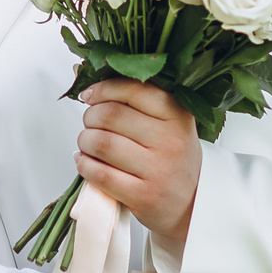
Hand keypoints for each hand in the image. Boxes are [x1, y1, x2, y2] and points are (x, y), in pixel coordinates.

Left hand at [74, 80, 198, 244]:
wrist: (191, 202)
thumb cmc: (172, 157)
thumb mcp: (166, 122)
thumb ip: (131, 96)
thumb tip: (79, 70)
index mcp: (177, 114)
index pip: (132, 89)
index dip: (103, 89)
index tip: (90, 95)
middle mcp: (170, 140)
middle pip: (111, 115)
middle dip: (90, 116)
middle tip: (90, 122)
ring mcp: (157, 170)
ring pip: (102, 143)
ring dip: (84, 140)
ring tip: (88, 143)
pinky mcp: (142, 195)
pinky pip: (100, 174)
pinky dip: (84, 165)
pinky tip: (86, 161)